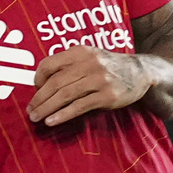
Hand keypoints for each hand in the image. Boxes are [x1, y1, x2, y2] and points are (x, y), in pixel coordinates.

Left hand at [28, 46, 151, 125]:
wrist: (142, 71)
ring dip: (47, 108)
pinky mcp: (107, 96)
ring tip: (36, 118)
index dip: (37, 79)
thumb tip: (42, 85)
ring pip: (65, 95)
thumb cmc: (109, 66)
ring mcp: (99, 79)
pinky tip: (52, 121)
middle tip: (30, 111)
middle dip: (39, 99)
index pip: (49, 64)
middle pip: (55, 83)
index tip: (35, 91)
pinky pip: (79, 106)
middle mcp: (89, 63)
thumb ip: (69, 64)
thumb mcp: (90, 56)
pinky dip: (63, 115)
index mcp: (80, 51)